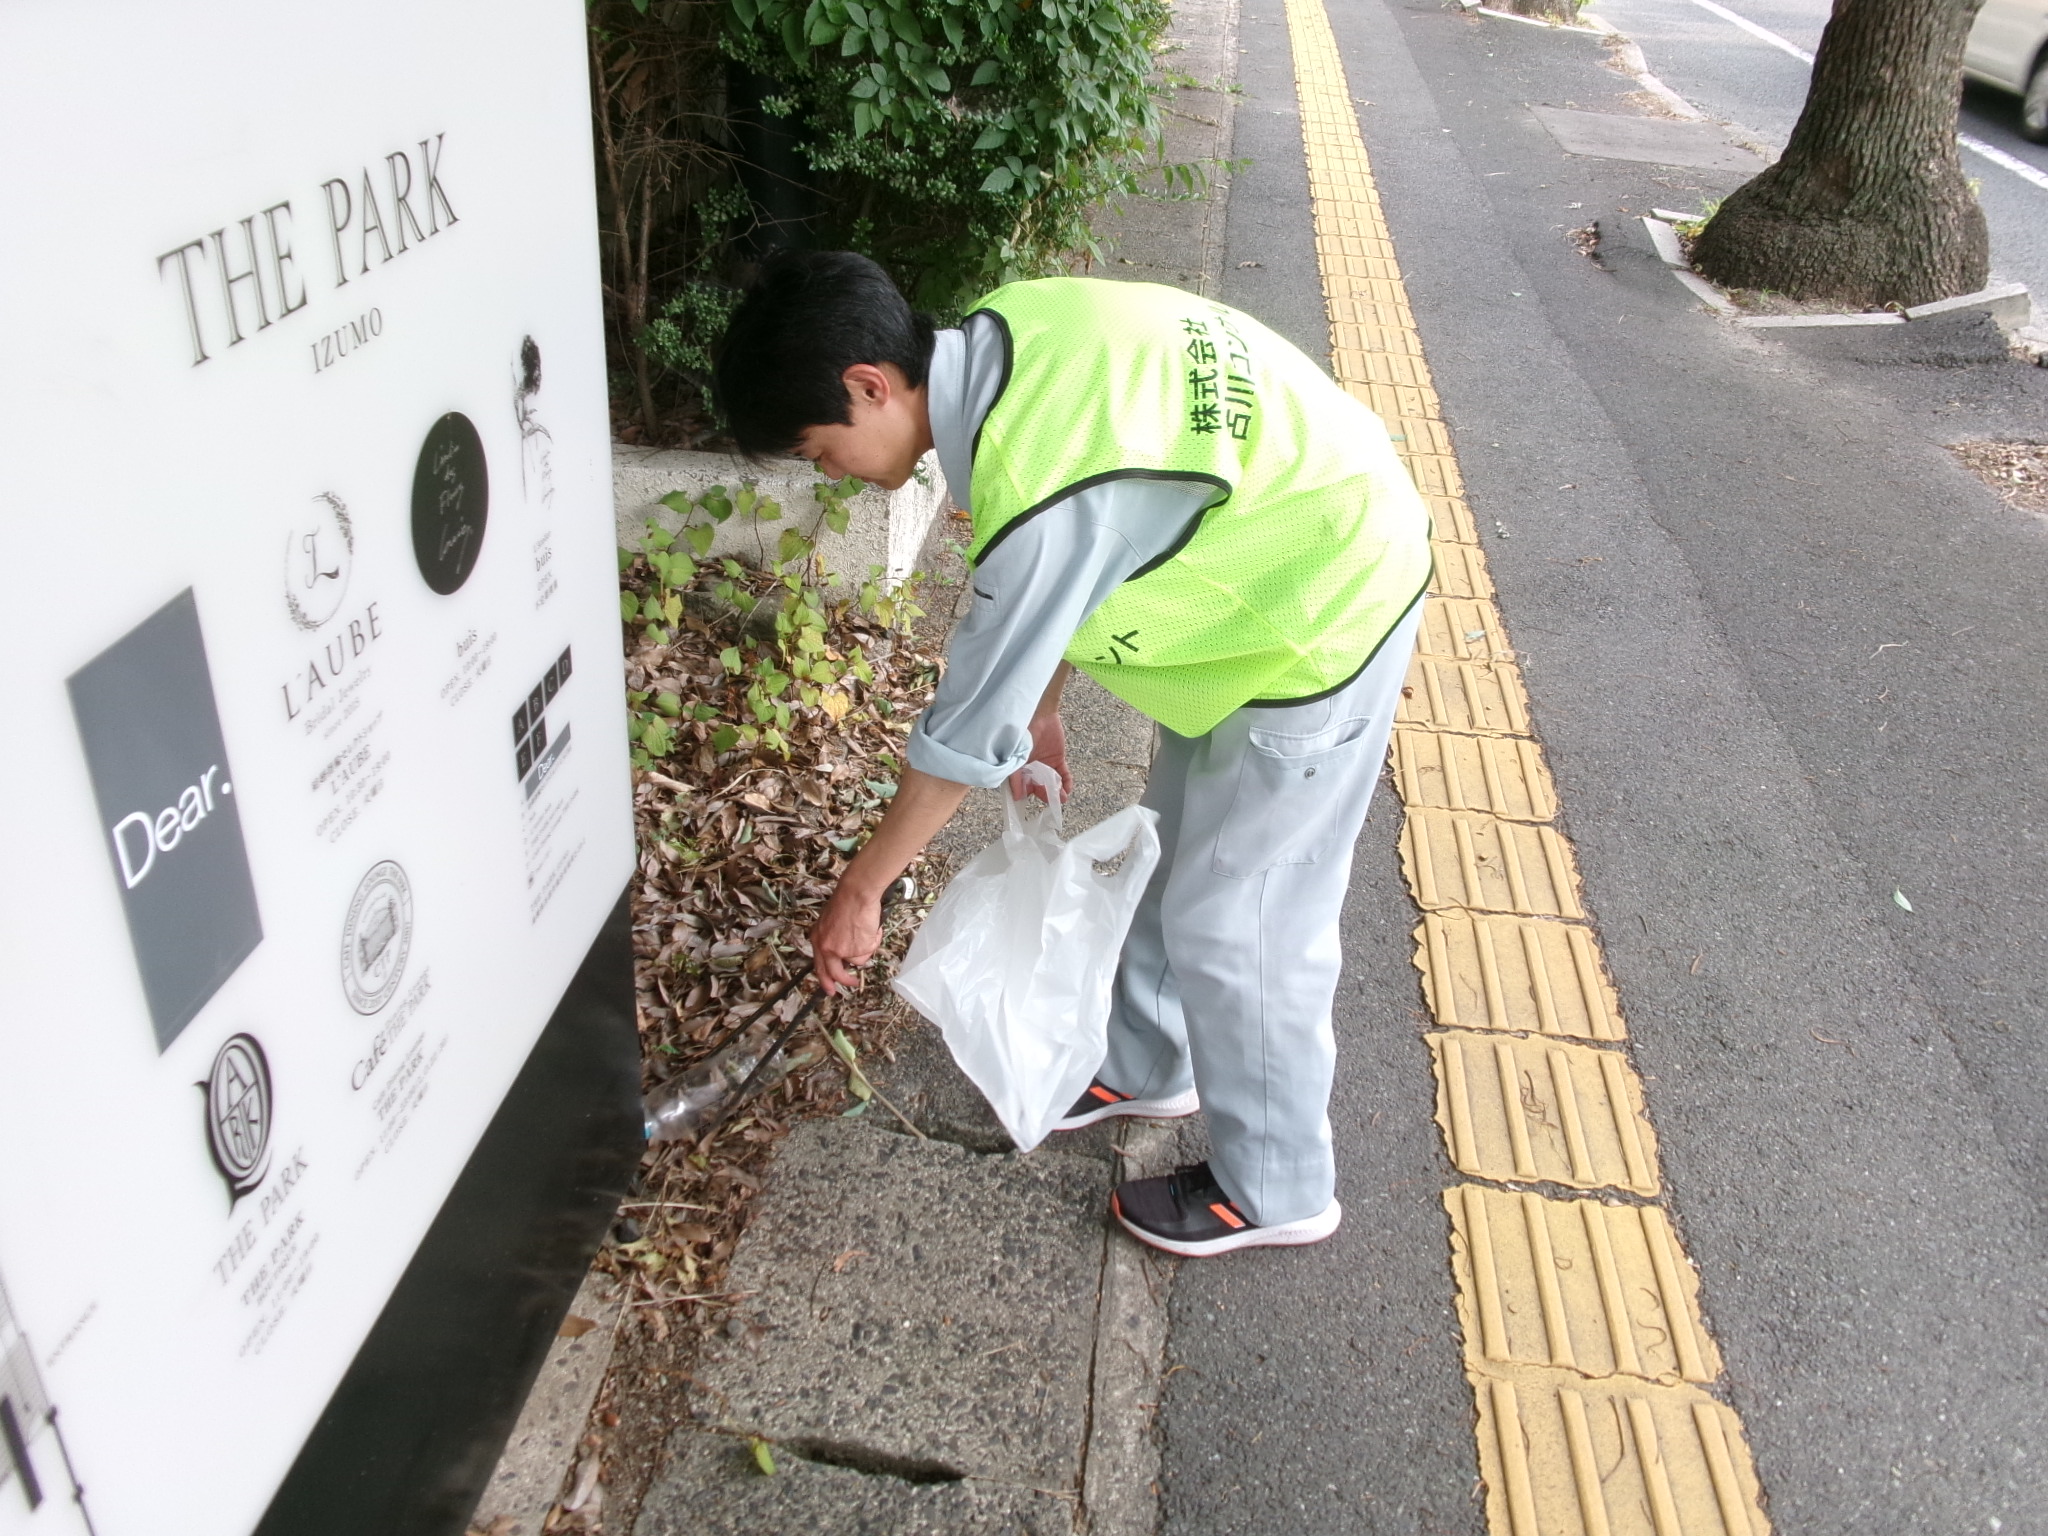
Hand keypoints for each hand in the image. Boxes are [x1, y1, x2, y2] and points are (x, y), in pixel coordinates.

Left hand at [810, 880, 882, 995]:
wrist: (856, 893)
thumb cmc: (846, 901)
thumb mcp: (829, 922)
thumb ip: (832, 939)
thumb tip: (842, 953)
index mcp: (817, 939)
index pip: (819, 966)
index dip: (825, 980)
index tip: (830, 989)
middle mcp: (827, 948)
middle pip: (836, 973)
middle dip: (845, 981)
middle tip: (852, 984)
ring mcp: (843, 950)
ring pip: (858, 960)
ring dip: (865, 948)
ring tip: (866, 930)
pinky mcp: (858, 949)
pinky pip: (869, 952)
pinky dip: (873, 941)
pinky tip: (871, 928)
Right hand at [1009, 711, 1071, 802]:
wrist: (1039, 712)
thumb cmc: (1022, 730)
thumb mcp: (1015, 754)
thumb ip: (1015, 775)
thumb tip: (1017, 797)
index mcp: (1018, 769)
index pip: (1021, 788)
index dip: (1025, 796)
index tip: (1030, 806)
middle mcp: (1031, 769)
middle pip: (1038, 788)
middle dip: (1045, 795)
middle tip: (1052, 801)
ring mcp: (1045, 765)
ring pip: (1051, 783)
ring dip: (1057, 792)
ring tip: (1062, 798)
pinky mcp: (1058, 760)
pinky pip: (1063, 774)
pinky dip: (1067, 782)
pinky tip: (1068, 788)